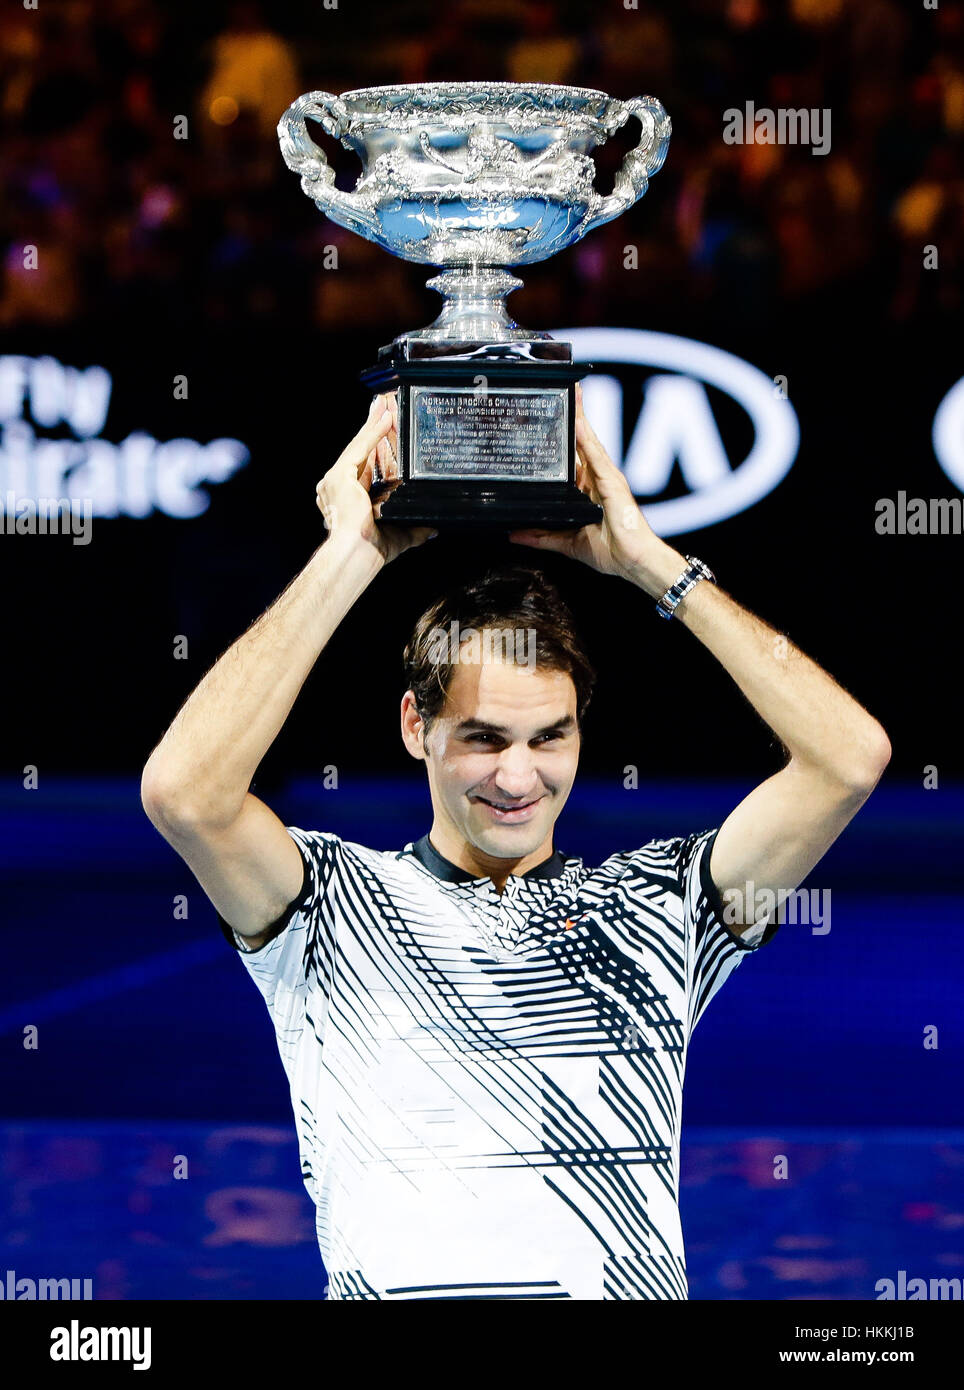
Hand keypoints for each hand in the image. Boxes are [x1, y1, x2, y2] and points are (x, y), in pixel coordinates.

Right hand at [315, 393, 436, 564]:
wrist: (357, 555)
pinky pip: (360, 448)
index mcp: (348, 499)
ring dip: (373, 424)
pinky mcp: (339, 475)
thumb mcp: (400, 536)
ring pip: (359, 446)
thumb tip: (432, 530)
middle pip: (360, 451)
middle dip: (371, 428)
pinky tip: (384, 418)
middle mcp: (337, 487)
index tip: (384, 432)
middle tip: (382, 407)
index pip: (365, 467)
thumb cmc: (371, 552)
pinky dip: (373, 432)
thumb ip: (415, 530)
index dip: (375, 448)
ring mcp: (335, 480)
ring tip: (385, 404)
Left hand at [508, 384, 660, 580]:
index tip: (553, 416)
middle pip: (582, 441)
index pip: (574, 456)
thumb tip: (515, 534)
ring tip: (572, 392)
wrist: (633, 563)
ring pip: (590, 442)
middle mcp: (597, 478)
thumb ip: (541, 536)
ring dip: (580, 417)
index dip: (564, 435)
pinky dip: (587, 439)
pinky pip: (597, 457)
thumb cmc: (611, 552)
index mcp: (588, 489)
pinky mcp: (613, 483)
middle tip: (563, 389)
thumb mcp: (566, 543)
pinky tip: (579, 422)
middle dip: (574, 416)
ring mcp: (606, 478)